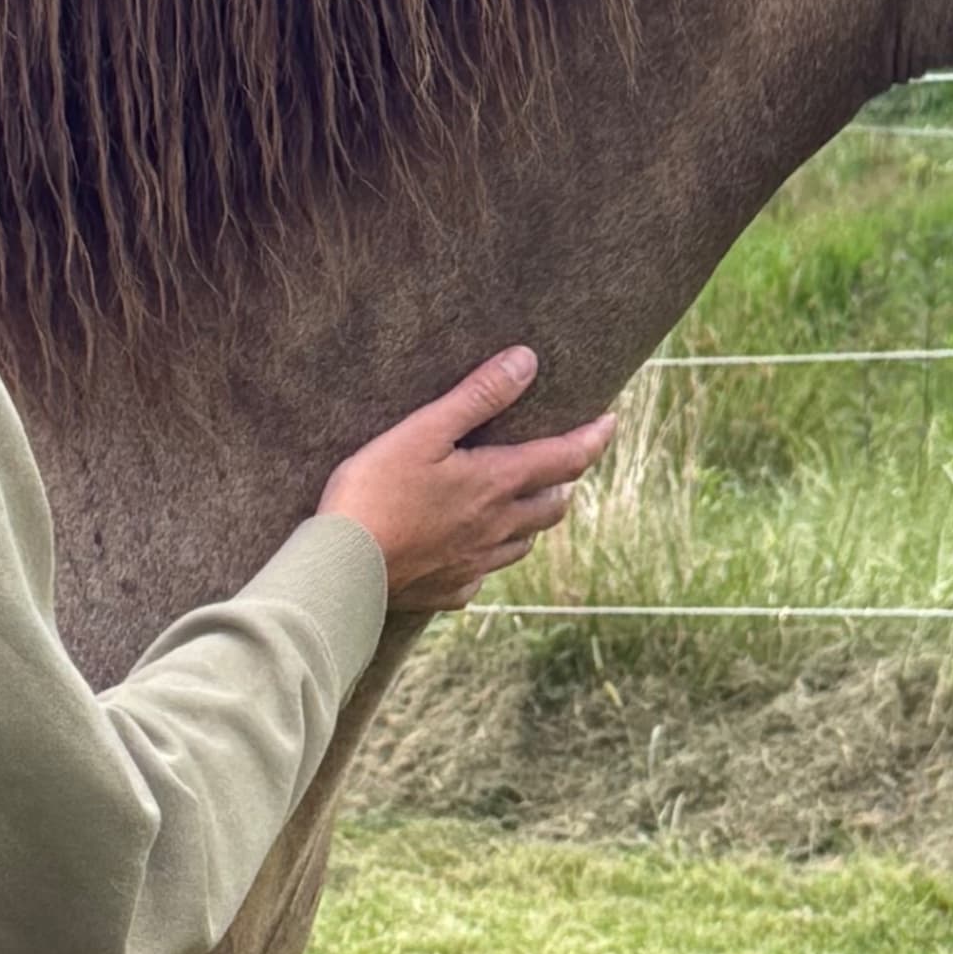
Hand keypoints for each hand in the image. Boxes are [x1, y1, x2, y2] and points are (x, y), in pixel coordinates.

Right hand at [318, 347, 616, 610]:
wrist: (341, 570)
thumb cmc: (374, 492)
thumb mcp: (424, 430)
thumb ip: (478, 396)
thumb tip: (527, 361)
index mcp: (495, 484)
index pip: (565, 458)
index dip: (594, 438)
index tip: (611, 421)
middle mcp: (496, 529)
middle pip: (553, 506)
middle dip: (566, 481)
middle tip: (565, 463)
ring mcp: (473, 565)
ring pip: (523, 543)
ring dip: (533, 519)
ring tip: (525, 502)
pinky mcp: (448, 592)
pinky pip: (482, 576)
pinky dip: (488, 558)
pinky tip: (471, 550)